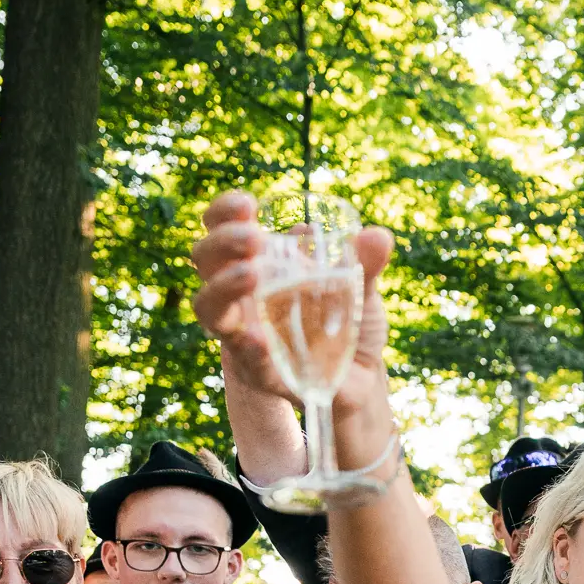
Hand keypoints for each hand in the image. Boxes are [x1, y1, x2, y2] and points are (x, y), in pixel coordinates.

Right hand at [189, 192, 395, 414]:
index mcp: (260, 262)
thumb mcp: (361, 289)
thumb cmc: (350, 322)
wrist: (362, 379)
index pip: (222, 227)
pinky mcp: (258, 371)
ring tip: (251, 275)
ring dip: (223, 287)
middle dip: (223, 242)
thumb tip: (377, 236)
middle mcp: (242, 294)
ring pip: (208, 307)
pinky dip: (248, 345)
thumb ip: (365, 263)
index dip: (224, 211)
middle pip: (205, 259)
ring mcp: (244, 331)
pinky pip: (243, 358)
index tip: (247, 204)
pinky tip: (258, 338)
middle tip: (254, 238)